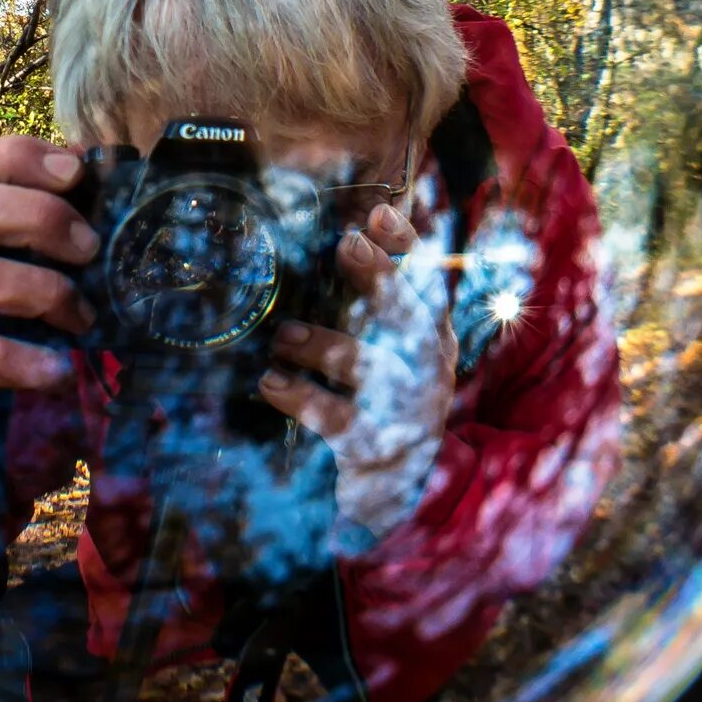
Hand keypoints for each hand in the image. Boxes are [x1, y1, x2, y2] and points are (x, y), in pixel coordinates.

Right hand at [0, 136, 98, 502]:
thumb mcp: (0, 275)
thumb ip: (32, 236)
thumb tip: (100, 185)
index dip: (20, 156)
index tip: (76, 171)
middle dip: (38, 215)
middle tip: (89, 247)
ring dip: (46, 290)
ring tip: (82, 317)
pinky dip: (31, 361)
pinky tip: (58, 369)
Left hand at [256, 204, 453, 541]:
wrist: (396, 489)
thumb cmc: (382, 399)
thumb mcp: (387, 347)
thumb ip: (372, 302)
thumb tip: (341, 233)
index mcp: (431, 335)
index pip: (429, 283)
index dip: (409, 247)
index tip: (380, 212)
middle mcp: (430, 368)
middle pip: (413, 318)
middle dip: (383, 279)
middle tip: (347, 245)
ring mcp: (409, 411)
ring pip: (374, 369)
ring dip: (327, 345)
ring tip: (284, 334)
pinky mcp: (378, 448)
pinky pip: (340, 420)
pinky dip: (303, 398)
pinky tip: (270, 383)